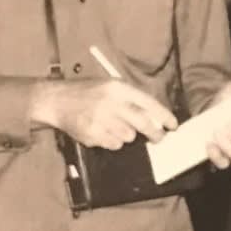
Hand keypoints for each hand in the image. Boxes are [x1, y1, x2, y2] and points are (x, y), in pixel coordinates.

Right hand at [31, 79, 176, 148]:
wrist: (57, 100)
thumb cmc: (88, 92)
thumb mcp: (110, 86)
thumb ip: (131, 99)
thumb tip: (156, 117)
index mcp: (118, 88)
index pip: (148, 103)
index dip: (164, 116)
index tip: (173, 125)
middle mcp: (110, 103)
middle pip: (143, 124)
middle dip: (155, 134)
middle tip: (159, 138)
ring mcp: (100, 120)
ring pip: (129, 137)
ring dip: (127, 135)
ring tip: (113, 126)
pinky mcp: (91, 134)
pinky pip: (114, 144)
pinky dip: (112, 141)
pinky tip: (101, 131)